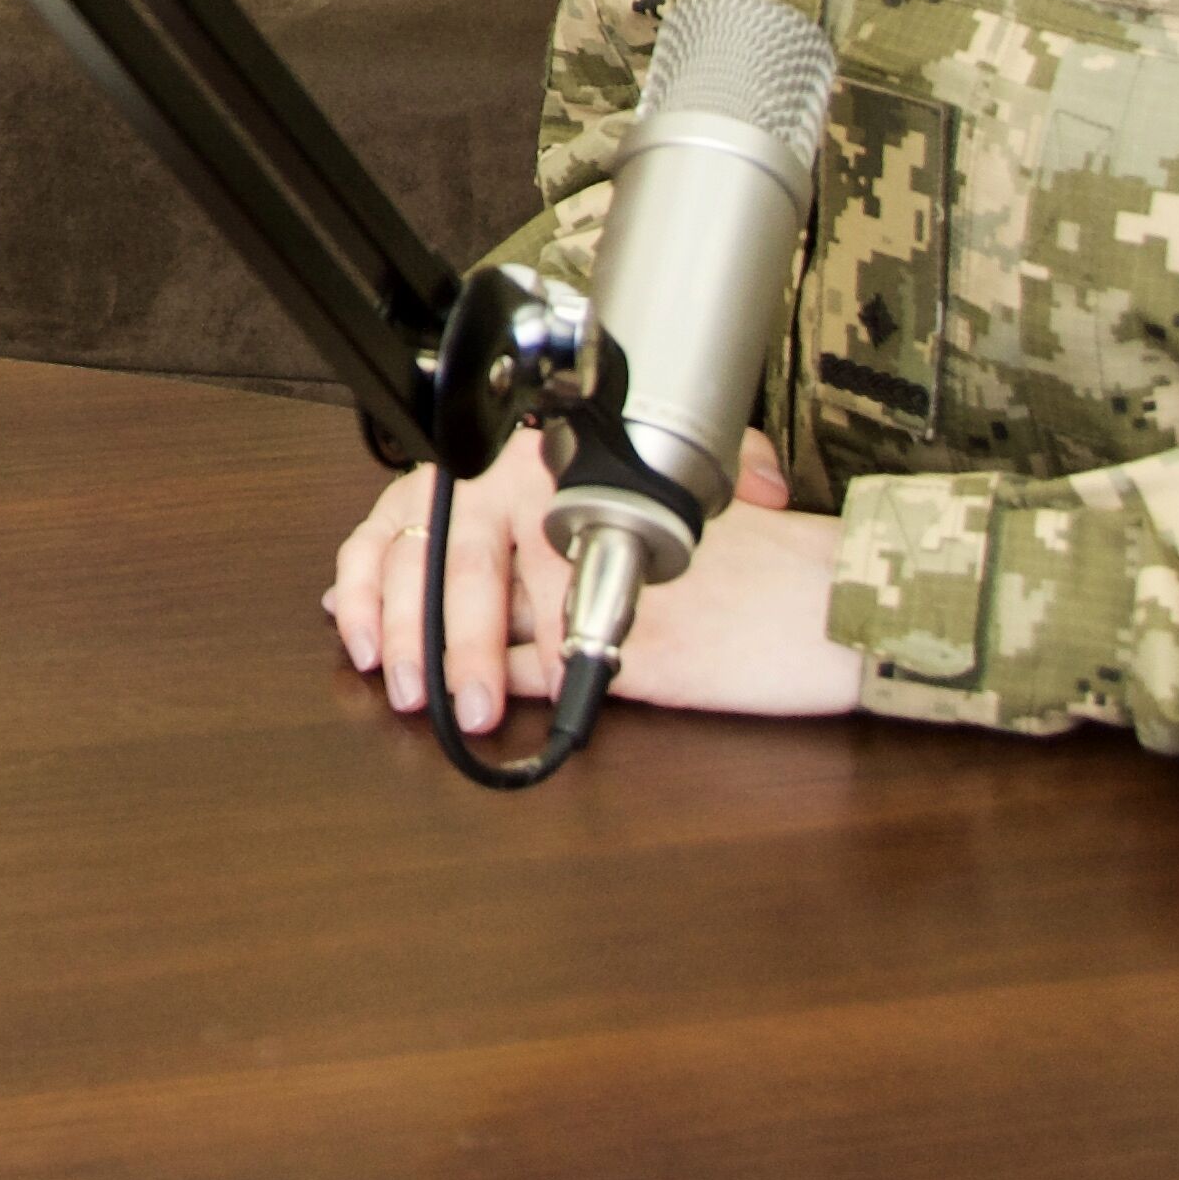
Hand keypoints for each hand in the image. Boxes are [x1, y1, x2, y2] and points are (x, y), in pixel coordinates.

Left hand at [327, 427, 854, 737]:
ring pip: (478, 621)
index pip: (435, 508)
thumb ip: (546, 536)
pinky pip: (536, 672)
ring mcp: (590, 581)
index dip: (374, 564)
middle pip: (443, 563)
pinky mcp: (623, 649)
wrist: (831, 599)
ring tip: (438, 703)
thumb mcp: (633, 525)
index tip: (346, 609)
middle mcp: (567, 515)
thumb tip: (439, 575)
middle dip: (398, 625)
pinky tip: (497, 709)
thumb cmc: (746, 564)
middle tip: (386, 672)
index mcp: (563, 471)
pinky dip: (506, 691)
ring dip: (442, 665)